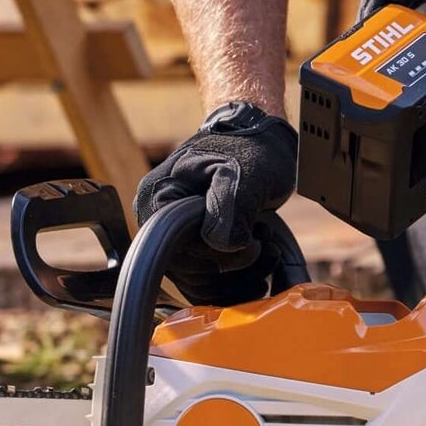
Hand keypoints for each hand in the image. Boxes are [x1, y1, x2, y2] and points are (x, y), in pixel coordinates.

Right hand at [134, 101, 297, 305]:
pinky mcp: (195, 249)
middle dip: (235, 268)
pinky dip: (238, 280)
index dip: (217, 257)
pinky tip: (262, 261)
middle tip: (266, 244)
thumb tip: (222, 245)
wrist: (263, 141)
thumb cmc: (251, 149)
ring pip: (200, 283)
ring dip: (241, 278)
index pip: (177, 251)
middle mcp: (157, 222)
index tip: (251, 243)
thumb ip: (229, 206)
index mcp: (158, 198)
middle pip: (189, 273)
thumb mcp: (244, 171)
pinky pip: (209, 283)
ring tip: (267, 249)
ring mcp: (175, 237)